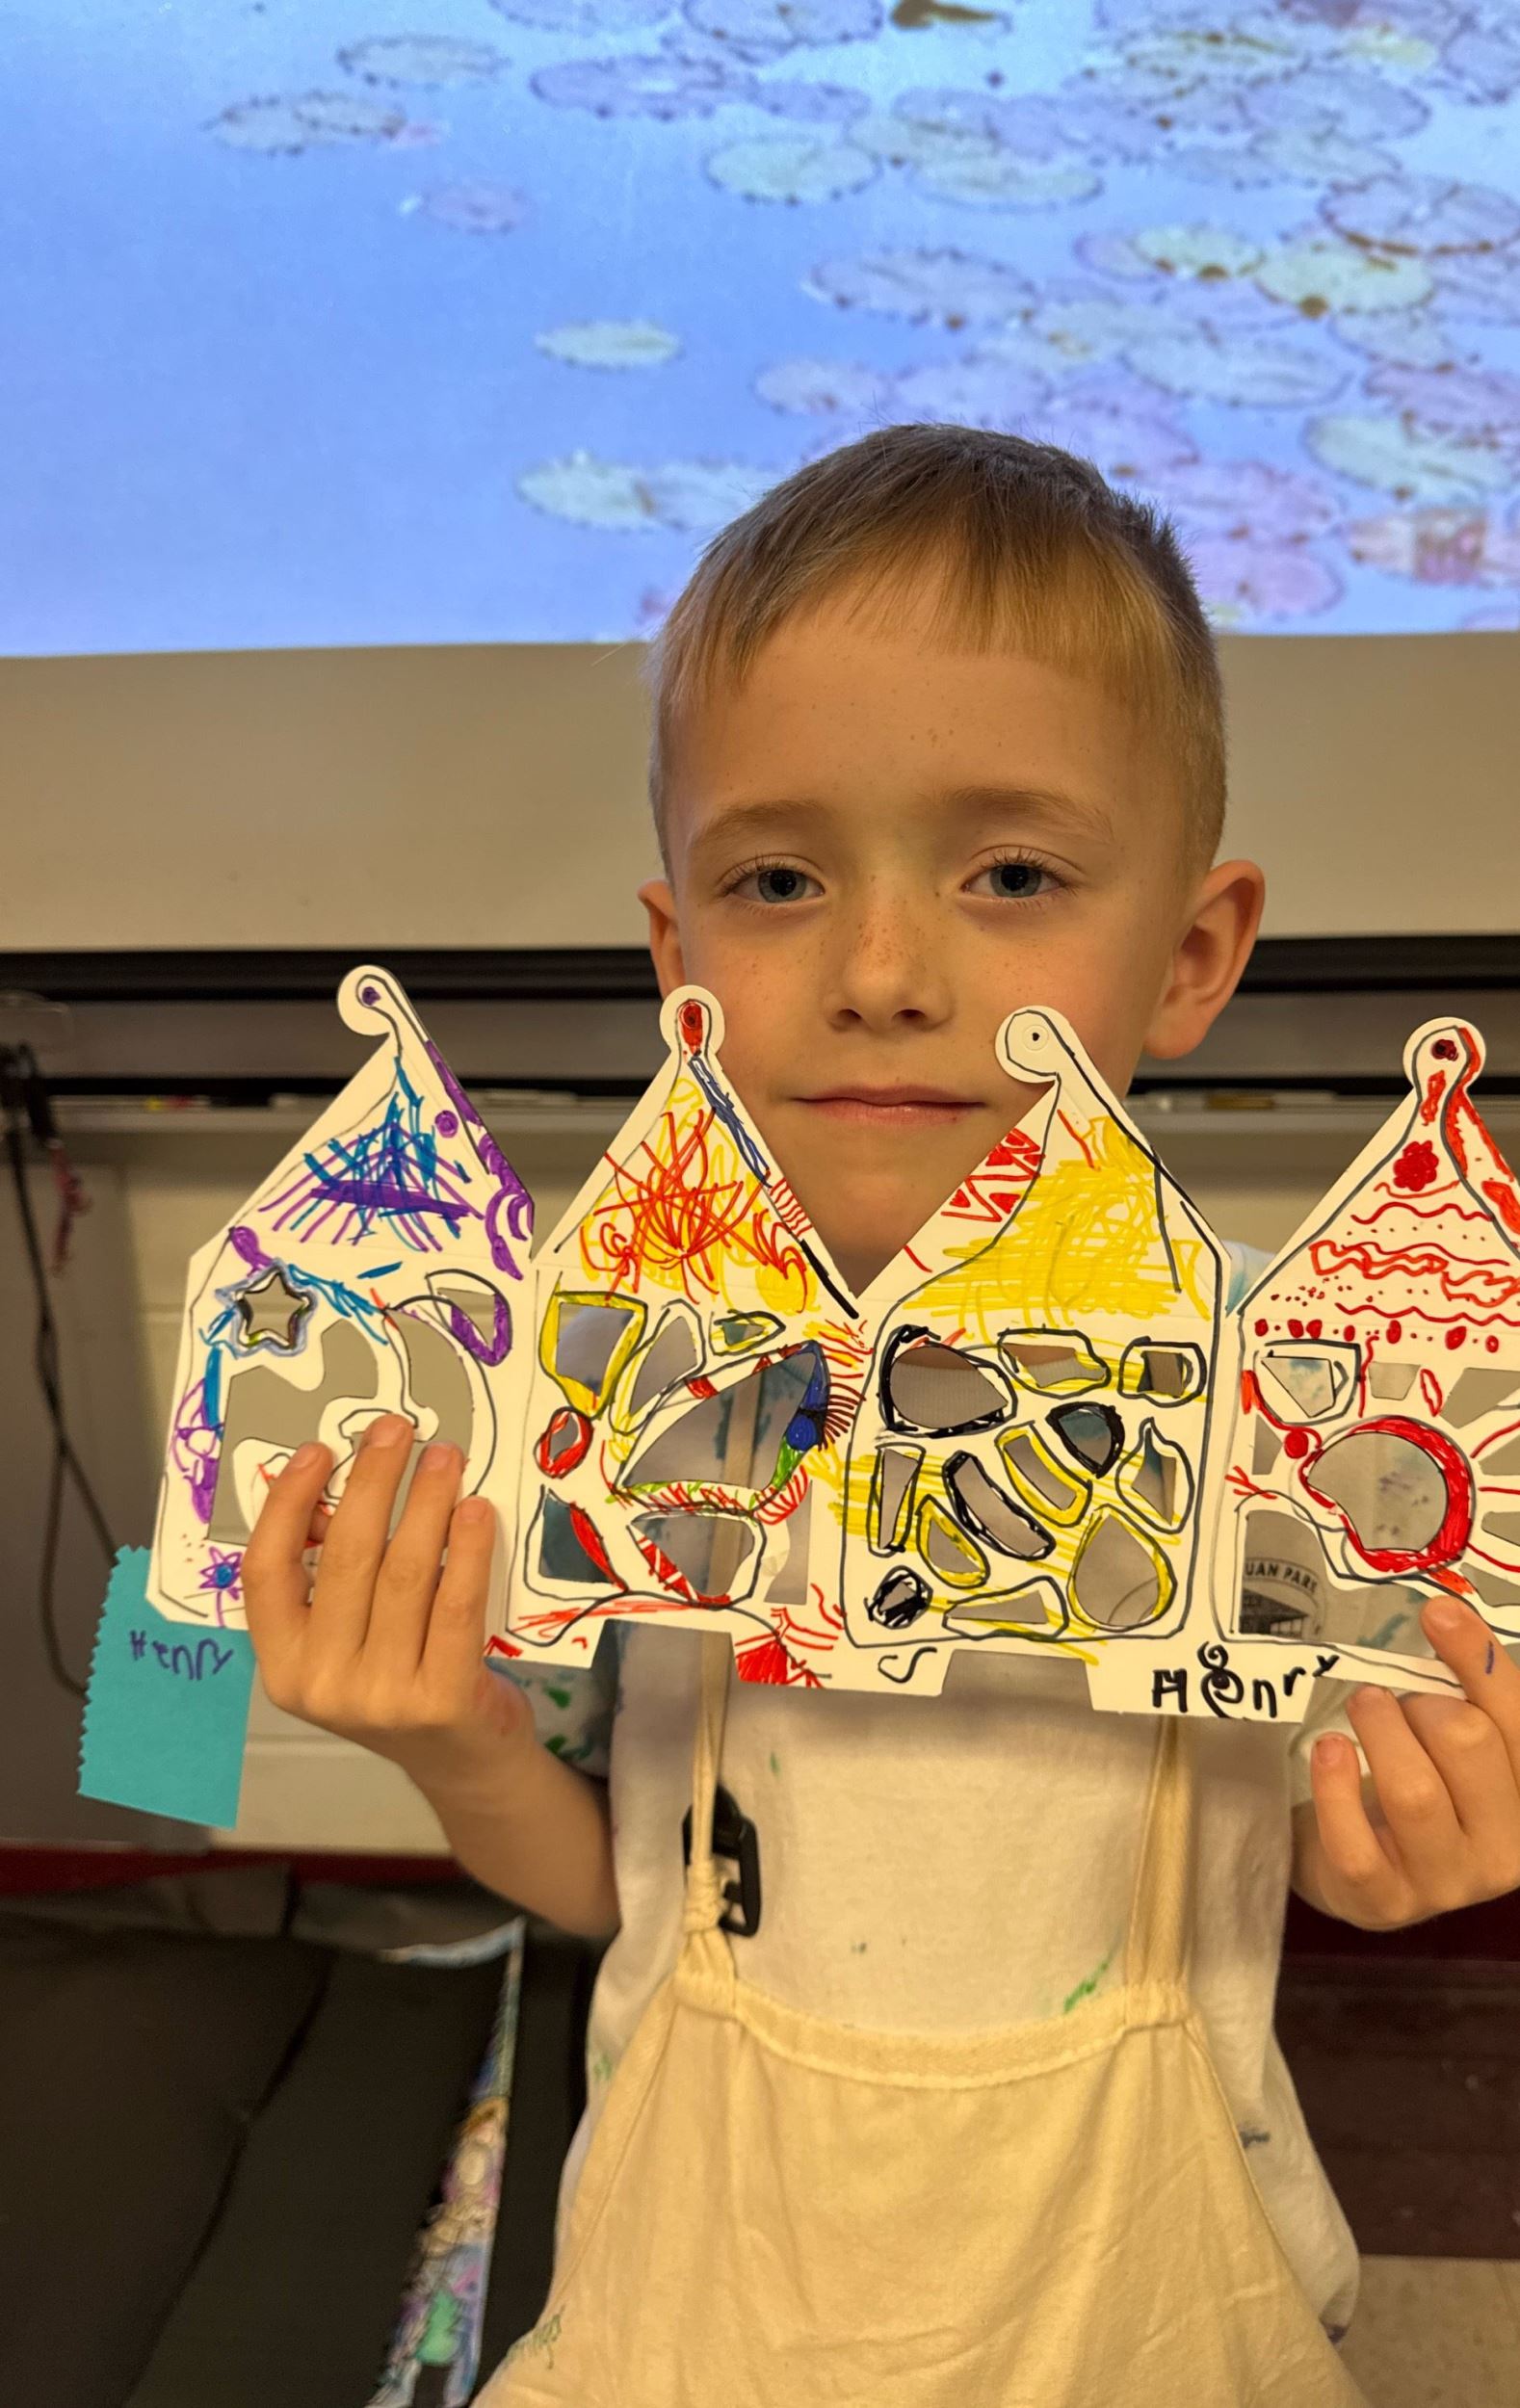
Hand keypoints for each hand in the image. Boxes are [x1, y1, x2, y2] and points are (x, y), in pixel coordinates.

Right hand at [242, 1414, 532, 1795]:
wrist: (463, 1762)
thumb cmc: (404, 1681)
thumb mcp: (351, 1638)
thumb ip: (339, 1576)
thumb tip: (343, 1488)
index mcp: (284, 1666)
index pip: (266, 1572)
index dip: (286, 1505)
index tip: (316, 1451)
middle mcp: (323, 1685)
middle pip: (345, 1558)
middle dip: (371, 1481)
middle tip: (396, 1430)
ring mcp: (382, 1698)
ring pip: (404, 1573)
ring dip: (426, 1502)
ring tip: (444, 1458)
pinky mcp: (441, 1700)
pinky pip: (456, 1604)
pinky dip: (468, 1549)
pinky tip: (476, 1510)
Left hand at [1302, 1598, 1519, 1929]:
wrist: (1358, 1866)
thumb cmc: (1421, 1783)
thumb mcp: (1453, 1738)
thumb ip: (1465, 1686)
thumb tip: (1447, 1611)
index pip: (1517, 1721)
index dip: (1478, 1660)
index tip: (1437, 1611)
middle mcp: (1505, 1852)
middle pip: (1469, 1746)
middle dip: (1422, 1703)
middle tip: (1392, 1696)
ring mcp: (1446, 1884)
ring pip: (1415, 1792)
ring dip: (1380, 1730)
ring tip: (1362, 1706)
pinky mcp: (1384, 1903)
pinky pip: (1356, 1842)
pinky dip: (1334, 1786)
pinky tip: (1329, 1749)